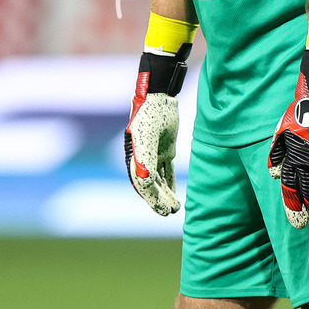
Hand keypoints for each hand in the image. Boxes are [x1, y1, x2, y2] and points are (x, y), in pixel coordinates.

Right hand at [124, 49, 188, 216]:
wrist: (159, 96)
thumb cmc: (150, 115)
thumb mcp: (146, 137)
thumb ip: (144, 159)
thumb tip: (144, 182)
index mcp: (134, 156)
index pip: (142, 183)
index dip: (151, 198)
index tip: (163, 209)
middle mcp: (142, 157)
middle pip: (150, 184)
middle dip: (159, 199)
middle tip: (170, 212)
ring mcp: (154, 153)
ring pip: (159, 179)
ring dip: (165, 193)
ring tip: (174, 208)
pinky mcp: (165, 148)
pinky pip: (166, 169)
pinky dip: (169, 182)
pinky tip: (174, 193)